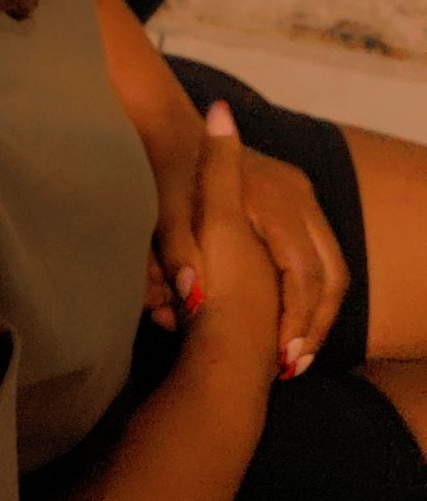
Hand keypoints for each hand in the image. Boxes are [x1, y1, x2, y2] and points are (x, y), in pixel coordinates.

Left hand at [144, 110, 349, 380]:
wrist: (176, 135)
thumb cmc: (170, 179)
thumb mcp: (166, 214)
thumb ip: (178, 251)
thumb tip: (190, 294)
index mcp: (270, 196)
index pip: (302, 270)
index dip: (297, 318)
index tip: (282, 357)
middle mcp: (297, 193)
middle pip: (331, 273)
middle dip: (315, 325)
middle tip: (293, 365)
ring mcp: (305, 196)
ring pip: (335, 268)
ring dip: (319, 314)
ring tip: (295, 354)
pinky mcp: (303, 204)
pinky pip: (326, 257)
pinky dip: (316, 294)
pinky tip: (294, 325)